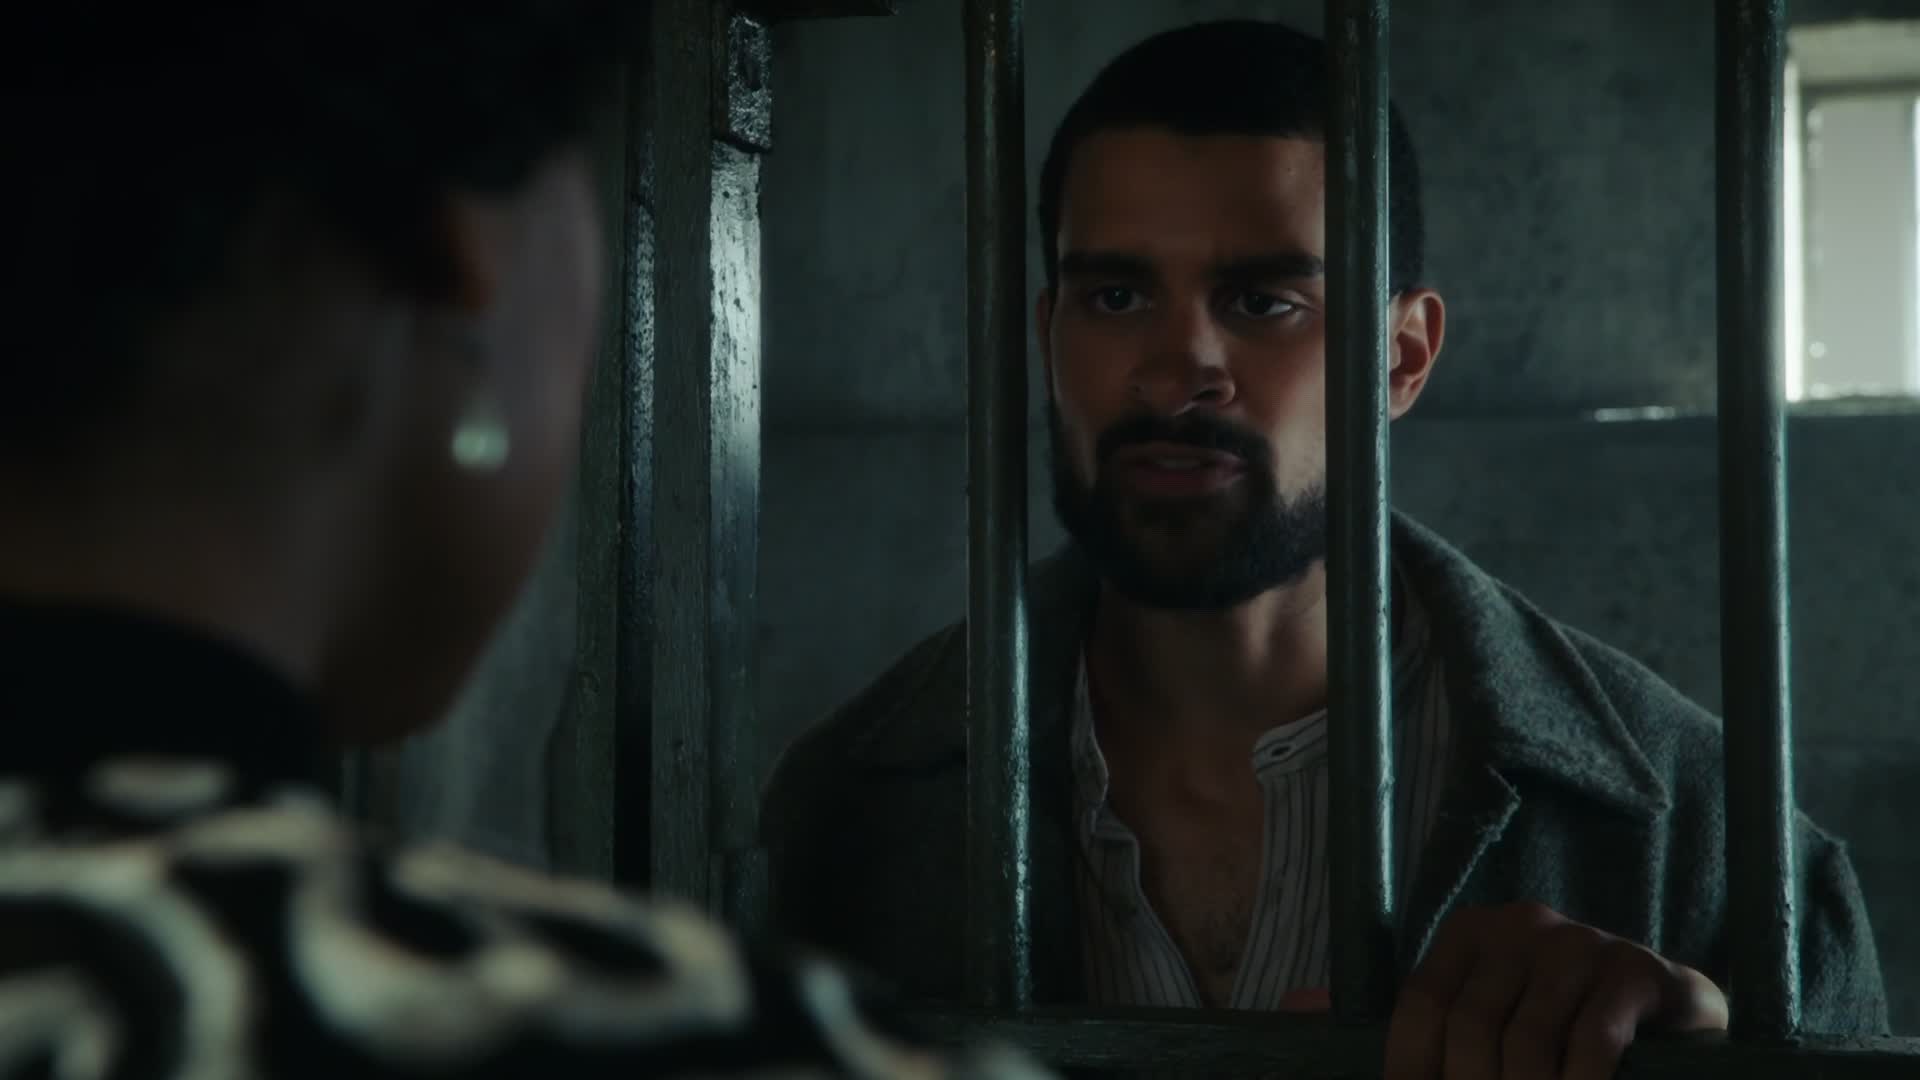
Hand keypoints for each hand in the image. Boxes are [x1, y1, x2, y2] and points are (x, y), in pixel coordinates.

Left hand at [1383, 902, 1727, 1079]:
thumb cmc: (1565, 1023)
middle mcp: (1520, 925)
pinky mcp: (1635, 971)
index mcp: (1470, 932)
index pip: (1421, 1003)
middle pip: (1471, 1025)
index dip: (1411, 1065)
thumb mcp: (1501, 1022)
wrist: (1669, 1012)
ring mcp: (1580, 943)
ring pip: (1528, 1040)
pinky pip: (1592, 1041)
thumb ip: (1457, 1045)